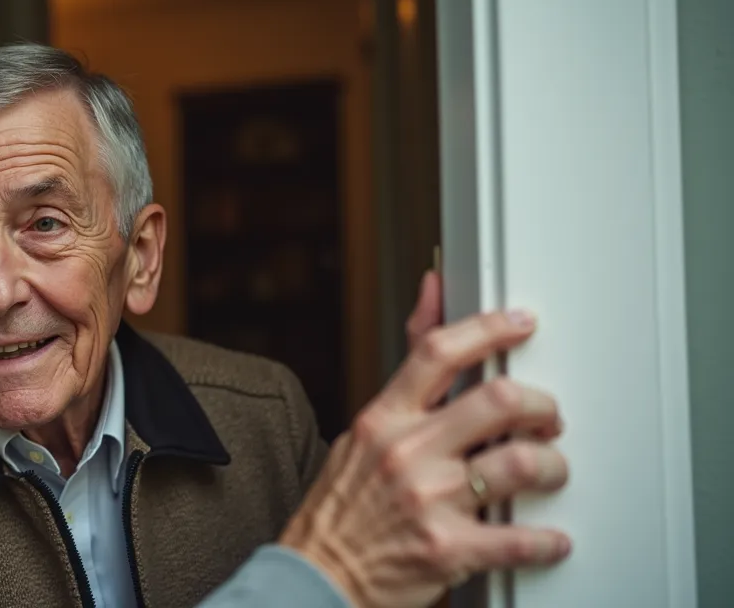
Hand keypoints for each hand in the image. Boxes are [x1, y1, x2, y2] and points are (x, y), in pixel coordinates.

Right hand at [279, 272, 570, 607]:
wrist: (316, 577)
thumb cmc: (342, 507)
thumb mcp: (366, 431)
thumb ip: (411, 373)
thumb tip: (432, 292)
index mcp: (383, 420)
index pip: (439, 353)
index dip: (489, 329)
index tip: (522, 324)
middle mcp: (407, 454)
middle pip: (499, 402)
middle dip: (541, 408)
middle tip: (548, 420)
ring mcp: (429, 501)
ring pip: (523, 464)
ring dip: (553, 469)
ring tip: (550, 476)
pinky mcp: (448, 550)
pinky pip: (520, 539)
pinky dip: (546, 540)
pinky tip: (548, 538)